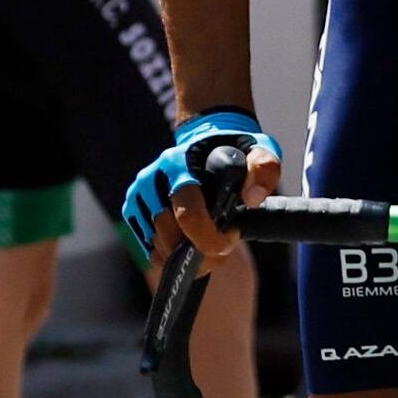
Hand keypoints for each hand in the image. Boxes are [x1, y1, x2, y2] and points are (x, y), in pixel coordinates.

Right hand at [122, 111, 276, 266]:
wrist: (207, 141)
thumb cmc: (235, 150)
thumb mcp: (260, 150)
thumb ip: (264, 169)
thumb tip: (252, 198)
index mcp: (176, 164)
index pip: (187, 212)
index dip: (209, 237)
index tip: (230, 239)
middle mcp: (151, 180)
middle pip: (169, 235)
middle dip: (199, 252)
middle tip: (223, 246)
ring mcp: (139, 196)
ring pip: (157, 247)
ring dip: (186, 257)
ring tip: (209, 243)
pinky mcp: (134, 211)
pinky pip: (149, 249)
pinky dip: (171, 255)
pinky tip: (191, 244)